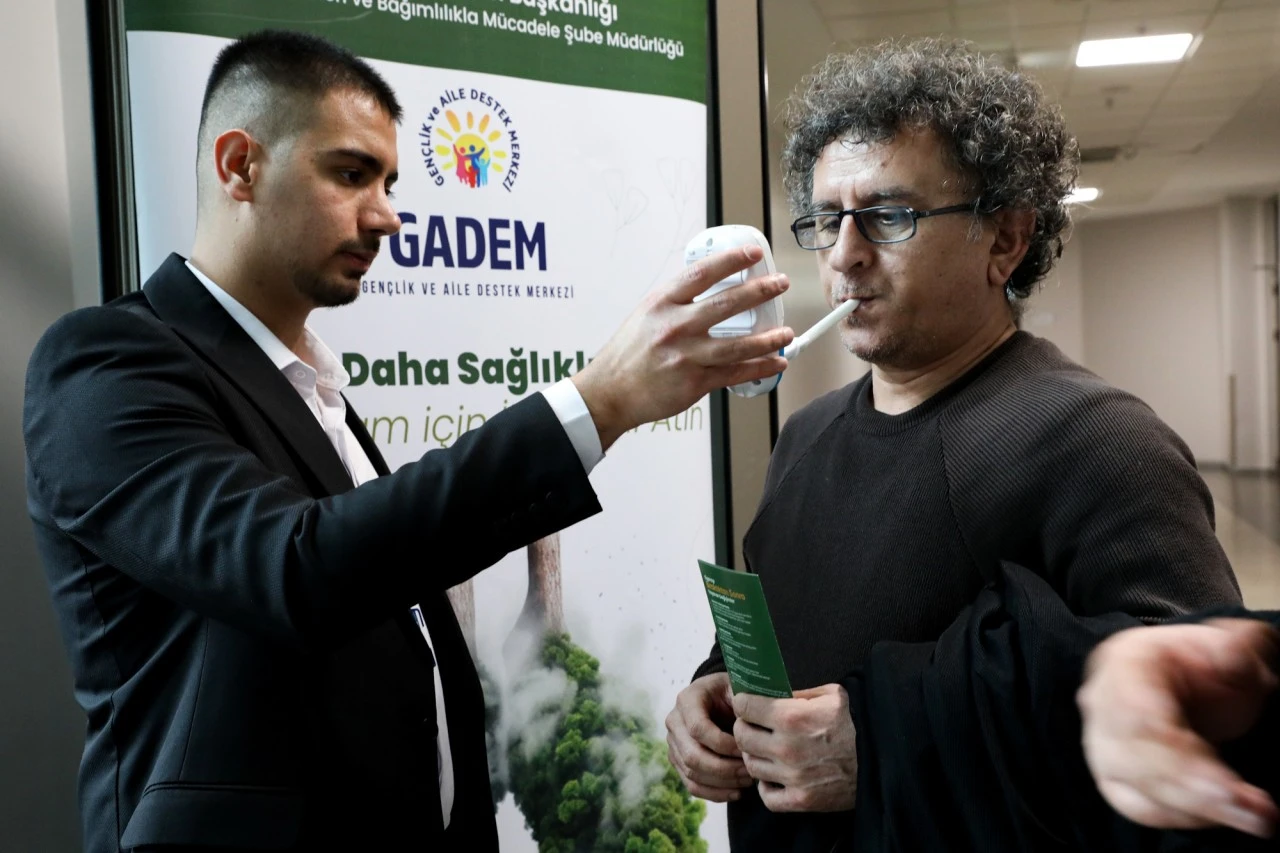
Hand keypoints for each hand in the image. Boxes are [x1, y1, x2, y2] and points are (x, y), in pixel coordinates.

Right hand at [573, 246, 793, 449]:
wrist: (610, 393)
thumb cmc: (628, 354)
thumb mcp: (646, 315)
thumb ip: (677, 302)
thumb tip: (710, 288)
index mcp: (662, 304)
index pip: (702, 274)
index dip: (731, 260)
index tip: (753, 253)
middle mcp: (675, 327)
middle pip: (726, 305)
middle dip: (760, 291)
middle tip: (780, 284)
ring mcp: (686, 356)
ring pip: (737, 345)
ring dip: (768, 339)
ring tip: (787, 333)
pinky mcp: (694, 383)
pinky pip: (734, 373)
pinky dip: (759, 367)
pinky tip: (776, 362)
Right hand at [666, 673, 753, 801]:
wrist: (720, 697)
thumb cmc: (733, 692)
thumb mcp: (739, 687)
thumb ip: (745, 703)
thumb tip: (753, 728)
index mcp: (687, 699)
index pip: (698, 729)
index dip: (723, 744)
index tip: (748, 750)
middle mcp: (674, 722)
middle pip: (692, 755)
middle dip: (724, 768)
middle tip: (750, 771)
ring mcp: (674, 744)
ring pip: (692, 773)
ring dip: (722, 782)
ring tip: (747, 781)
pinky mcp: (679, 761)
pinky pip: (692, 785)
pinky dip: (715, 793)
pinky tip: (737, 792)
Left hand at [732, 684, 856, 811]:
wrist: (885, 757)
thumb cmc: (857, 722)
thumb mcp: (830, 695)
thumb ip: (797, 694)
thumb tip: (771, 694)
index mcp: (791, 717)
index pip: (744, 707)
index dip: (743, 703)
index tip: (746, 704)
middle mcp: (786, 748)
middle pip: (741, 737)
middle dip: (744, 728)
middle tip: (753, 727)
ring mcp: (793, 777)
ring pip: (751, 766)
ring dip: (755, 756)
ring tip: (766, 750)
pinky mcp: (802, 800)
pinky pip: (767, 797)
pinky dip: (766, 788)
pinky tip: (775, 777)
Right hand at [1078, 619, 1279, 837]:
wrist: (1191, 678)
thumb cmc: (1207, 662)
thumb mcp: (1233, 645)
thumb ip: (1236, 648)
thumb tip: (1230, 659)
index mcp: (1126, 661)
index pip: (1135, 715)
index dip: (1178, 756)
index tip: (1228, 785)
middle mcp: (1102, 701)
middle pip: (1132, 758)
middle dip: (1194, 792)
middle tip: (1253, 812)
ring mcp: (1101, 741)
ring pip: (1132, 787)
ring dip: (1193, 811)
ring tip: (1252, 817)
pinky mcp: (1111, 773)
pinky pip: (1136, 806)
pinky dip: (1180, 818)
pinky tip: (1221, 815)